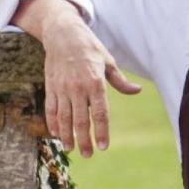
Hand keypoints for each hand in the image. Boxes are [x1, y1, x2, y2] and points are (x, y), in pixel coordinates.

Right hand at [12, 0, 141, 156]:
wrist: (62, 33)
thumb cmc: (89, 47)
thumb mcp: (108, 61)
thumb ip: (120, 81)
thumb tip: (137, 91)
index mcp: (95, 82)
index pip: (100, 113)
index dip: (101, 131)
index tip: (103, 147)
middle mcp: (78, 87)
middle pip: (80, 120)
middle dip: (84, 140)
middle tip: (88, 155)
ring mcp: (62, 88)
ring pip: (64, 117)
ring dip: (66, 135)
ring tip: (71, 148)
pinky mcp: (51, 86)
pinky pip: (51, 109)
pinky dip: (52, 122)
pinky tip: (55, 134)